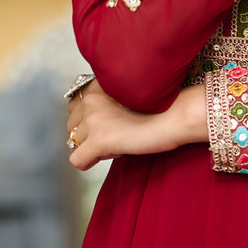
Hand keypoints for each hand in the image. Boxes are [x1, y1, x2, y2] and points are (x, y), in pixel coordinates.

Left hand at [66, 81, 205, 169]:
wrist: (176, 114)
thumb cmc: (159, 106)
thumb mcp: (126, 95)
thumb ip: (106, 100)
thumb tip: (92, 122)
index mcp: (96, 86)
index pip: (74, 105)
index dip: (89, 118)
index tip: (110, 120)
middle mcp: (91, 99)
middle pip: (71, 124)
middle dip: (88, 133)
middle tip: (116, 133)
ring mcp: (94, 120)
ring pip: (74, 141)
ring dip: (93, 146)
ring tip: (118, 142)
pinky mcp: (100, 140)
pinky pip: (77, 160)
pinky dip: (89, 161)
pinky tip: (110, 154)